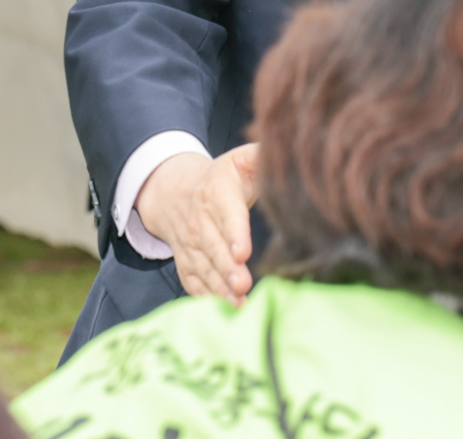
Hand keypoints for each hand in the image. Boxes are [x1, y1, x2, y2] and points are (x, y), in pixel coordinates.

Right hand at [136, 144, 259, 303]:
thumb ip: (260, 157)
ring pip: (204, 267)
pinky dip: (206, 297)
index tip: (243, 252)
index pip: (227, 214)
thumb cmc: (222, 178)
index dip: (234, 233)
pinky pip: (194, 281)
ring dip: (219, 287)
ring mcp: (191, 244)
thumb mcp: (240, 159)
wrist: (176, 193)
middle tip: (242, 284)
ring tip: (238, 302)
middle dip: (227, 268)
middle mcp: (200, 221)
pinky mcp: (187, 262)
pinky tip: (225, 309)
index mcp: (217, 192)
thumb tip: (286, 153)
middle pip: (214, 247)